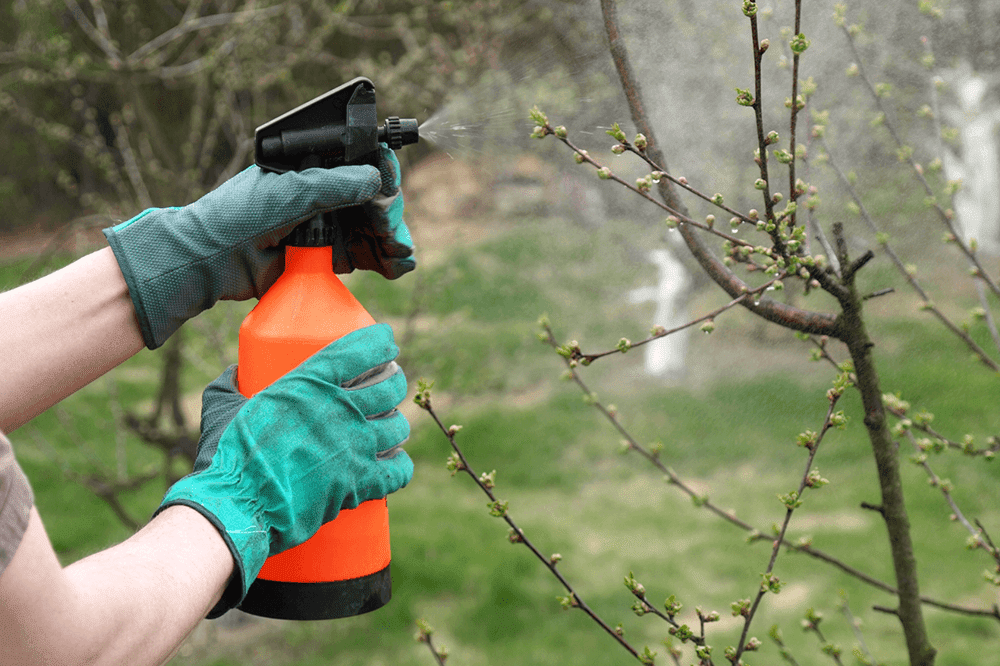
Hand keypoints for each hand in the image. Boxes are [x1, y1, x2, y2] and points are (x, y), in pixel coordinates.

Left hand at [103, 145, 414, 348]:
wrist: (209, 262)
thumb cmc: (238, 216)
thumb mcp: (287, 192)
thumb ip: (332, 185)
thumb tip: (375, 180)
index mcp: (312, 169)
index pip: (359, 163)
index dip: (381, 172)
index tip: (389, 184)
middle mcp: (324, 195)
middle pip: (374, 199)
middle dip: (390, 212)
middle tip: (390, 228)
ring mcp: (327, 227)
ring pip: (375, 230)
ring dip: (393, 238)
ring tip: (400, 252)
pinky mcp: (327, 259)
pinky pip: (366, 257)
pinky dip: (387, 261)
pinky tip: (398, 264)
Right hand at [154, 323, 412, 617]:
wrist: (237, 508)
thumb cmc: (229, 457)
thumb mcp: (224, 407)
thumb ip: (231, 385)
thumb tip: (236, 373)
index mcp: (309, 383)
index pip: (361, 349)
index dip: (381, 342)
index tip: (387, 343)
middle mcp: (340, 409)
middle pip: (390, 387)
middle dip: (394, 383)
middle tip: (388, 387)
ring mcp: (354, 447)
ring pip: (398, 426)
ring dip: (395, 425)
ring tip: (387, 426)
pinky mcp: (360, 483)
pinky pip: (400, 469)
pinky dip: (399, 465)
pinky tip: (393, 462)